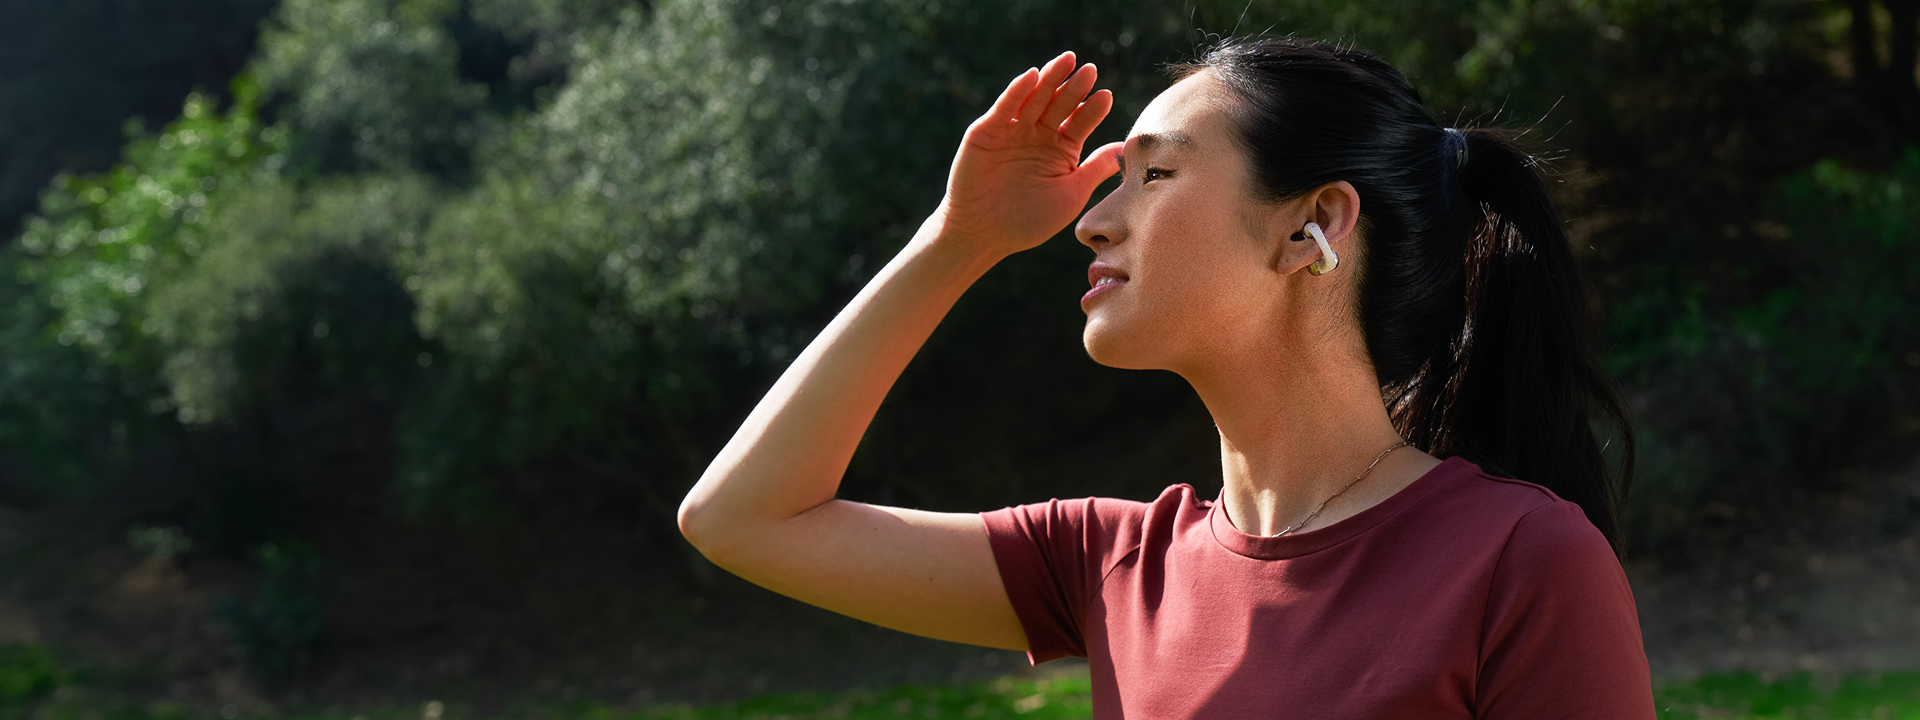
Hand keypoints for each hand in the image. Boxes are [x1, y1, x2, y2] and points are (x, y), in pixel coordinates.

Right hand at [936, 52, 1122, 257]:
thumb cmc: (1029, 222)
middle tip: (1089, 71)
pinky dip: (1016, 91)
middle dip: (1073, 88)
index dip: (1092, 109)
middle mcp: (1038, 135)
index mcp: (1061, 149)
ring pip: (1034, 99)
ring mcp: (1013, 131)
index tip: (1106, 96)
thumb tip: (1125, 148)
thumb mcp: (1070, 195)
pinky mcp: (986, 131)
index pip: (1081, 122)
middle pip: (1060, 105)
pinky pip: (1004, 108)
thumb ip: (1095, 169)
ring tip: (1066, 61)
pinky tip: (1032, 76)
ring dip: (1049, 79)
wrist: (982, 235)